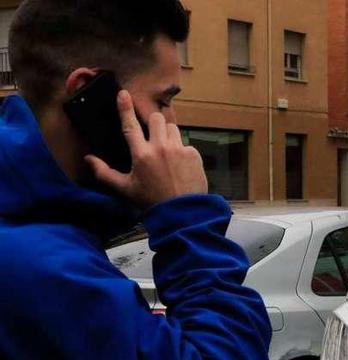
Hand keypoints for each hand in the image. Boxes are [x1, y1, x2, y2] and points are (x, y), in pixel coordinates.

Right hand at [85, 90, 207, 207]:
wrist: (182, 212)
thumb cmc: (151, 200)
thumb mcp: (125, 189)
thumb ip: (105, 173)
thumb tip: (88, 159)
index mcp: (141, 154)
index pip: (130, 125)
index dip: (125, 108)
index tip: (124, 93)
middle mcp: (160, 147)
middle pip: (157, 118)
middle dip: (153, 122)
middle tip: (152, 136)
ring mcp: (179, 149)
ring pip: (172, 128)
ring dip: (167, 134)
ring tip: (166, 152)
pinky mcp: (194, 154)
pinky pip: (186, 144)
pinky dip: (181, 150)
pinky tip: (180, 165)